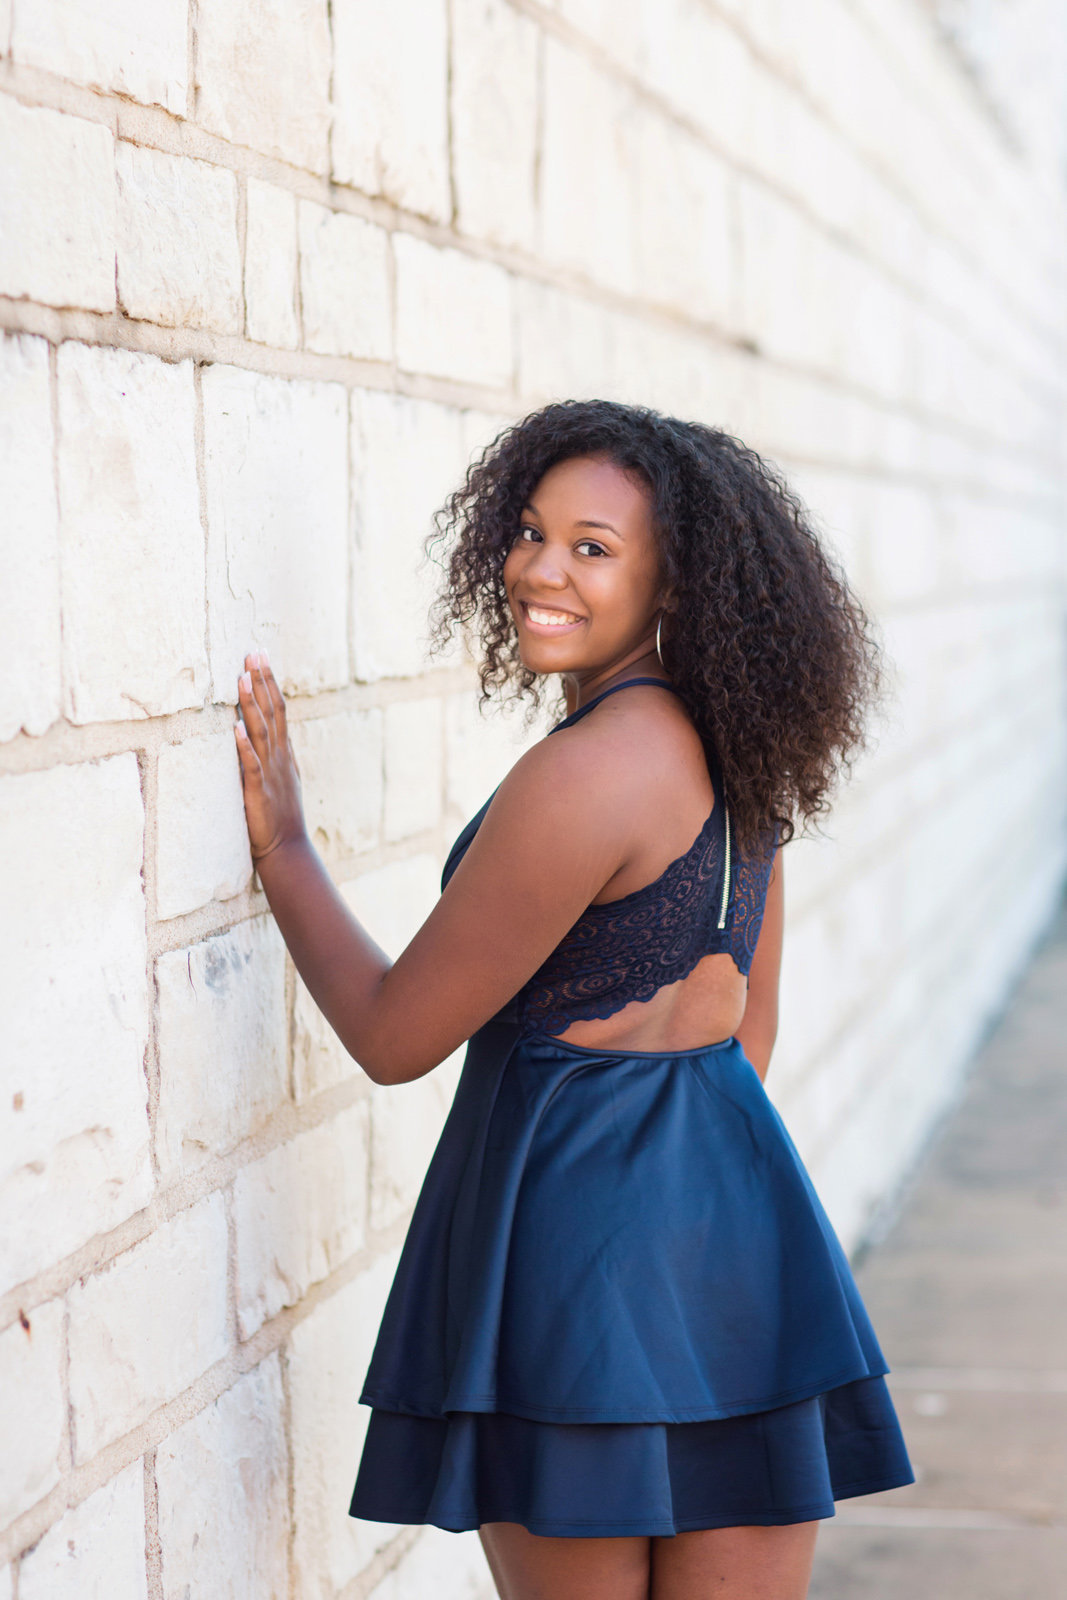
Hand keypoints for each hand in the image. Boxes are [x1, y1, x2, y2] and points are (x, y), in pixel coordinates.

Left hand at [234, 651, 306, 864]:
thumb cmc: (278, 818)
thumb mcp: (280, 780)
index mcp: (284, 753)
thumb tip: (255, 732)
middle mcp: (279, 758)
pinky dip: (244, 746)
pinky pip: (250, 765)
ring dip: (252, 704)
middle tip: (254, 652)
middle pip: (272, 712)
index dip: (270, 682)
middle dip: (262, 681)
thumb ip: (271, 756)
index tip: (261, 656)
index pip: (279, 709)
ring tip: (242, 678)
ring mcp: (270, 773)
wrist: (288, 850)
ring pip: (261, 732)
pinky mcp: (258, 791)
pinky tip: (235, 727)